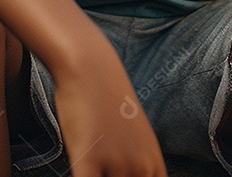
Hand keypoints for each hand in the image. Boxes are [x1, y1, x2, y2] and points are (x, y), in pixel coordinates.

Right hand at [51, 46, 166, 176]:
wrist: (89, 66)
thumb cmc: (105, 99)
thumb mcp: (131, 134)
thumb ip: (136, 163)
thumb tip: (132, 171)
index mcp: (154, 165)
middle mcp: (140, 167)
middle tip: (103, 173)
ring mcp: (116, 164)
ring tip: (88, 169)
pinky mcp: (89, 158)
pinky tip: (78, 171)